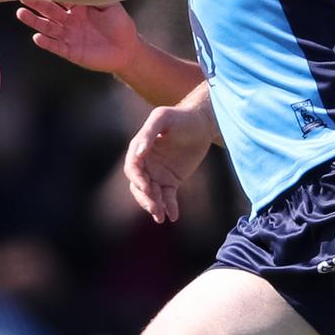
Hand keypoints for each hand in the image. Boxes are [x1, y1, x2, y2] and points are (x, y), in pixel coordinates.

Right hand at [15, 0, 138, 74]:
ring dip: (34, 21)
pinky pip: (56, 46)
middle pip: (49, 10)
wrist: (128, 50)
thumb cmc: (121, 25)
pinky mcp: (71, 51)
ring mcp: (69, 36)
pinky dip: (46, 43)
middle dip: (36, 2)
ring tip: (21, 14)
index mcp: (78, 7)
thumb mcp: (111, 6)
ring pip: (48, 27)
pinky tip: (37, 37)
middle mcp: (70, 20)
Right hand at [124, 104, 214, 223]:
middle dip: (144, 198)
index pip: (132, 168)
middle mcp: (146, 164)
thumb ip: (149, 133)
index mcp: (139, 149)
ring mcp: (158, 174)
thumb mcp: (163, 118)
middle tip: (154, 207)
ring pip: (151, 195)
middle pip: (139, 186)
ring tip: (162, 216)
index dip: (137, 179)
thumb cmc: (181, 117)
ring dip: (154, 206)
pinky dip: (169, 208)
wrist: (202, 124)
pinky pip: (167, 198)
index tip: (146, 187)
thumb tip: (138, 153)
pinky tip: (173, 216)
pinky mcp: (171, 181)